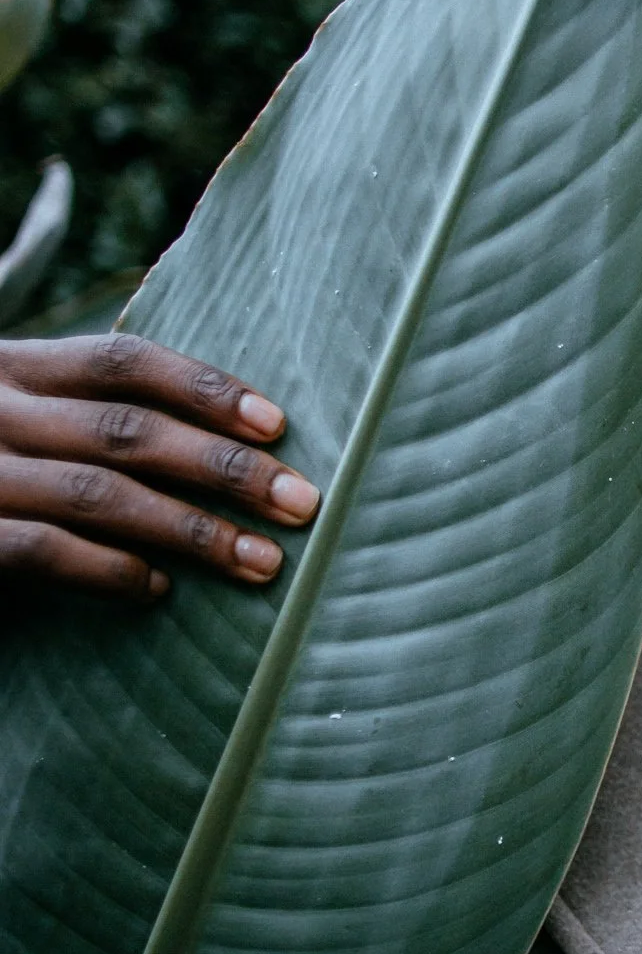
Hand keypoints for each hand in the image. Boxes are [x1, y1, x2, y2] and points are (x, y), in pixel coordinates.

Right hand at [0, 333, 319, 602]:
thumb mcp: (20, 420)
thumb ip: (82, 418)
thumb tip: (224, 441)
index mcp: (13, 368)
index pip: (122, 361)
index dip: (205, 388)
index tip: (278, 424)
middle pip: (127, 428)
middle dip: (225, 467)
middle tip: (302, 502)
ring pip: (97, 493)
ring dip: (191, 530)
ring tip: (261, 562)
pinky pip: (41, 550)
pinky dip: (107, 570)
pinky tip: (157, 592)